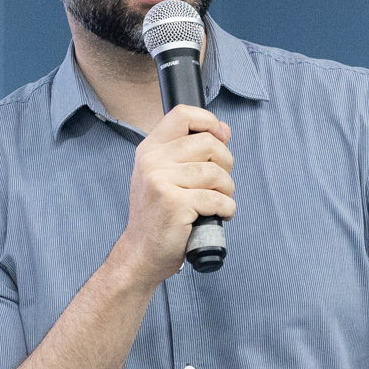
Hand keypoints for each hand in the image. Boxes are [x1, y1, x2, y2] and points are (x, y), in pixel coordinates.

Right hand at [112, 105, 235, 287]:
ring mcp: (161, 182)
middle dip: (226, 163)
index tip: (221, 137)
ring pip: (216, 173)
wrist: (142, 253)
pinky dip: (226, 209)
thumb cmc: (158, 216)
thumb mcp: (164, 175)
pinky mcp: (175, 204)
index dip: (209, 122)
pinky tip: (219, 215)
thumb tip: (223, 130)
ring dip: (227, 190)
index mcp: (150, 150)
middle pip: (208, 143)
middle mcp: (152, 161)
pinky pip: (217, 199)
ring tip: (219, 202)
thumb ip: (189, 151)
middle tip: (220, 183)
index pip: (183, 114)